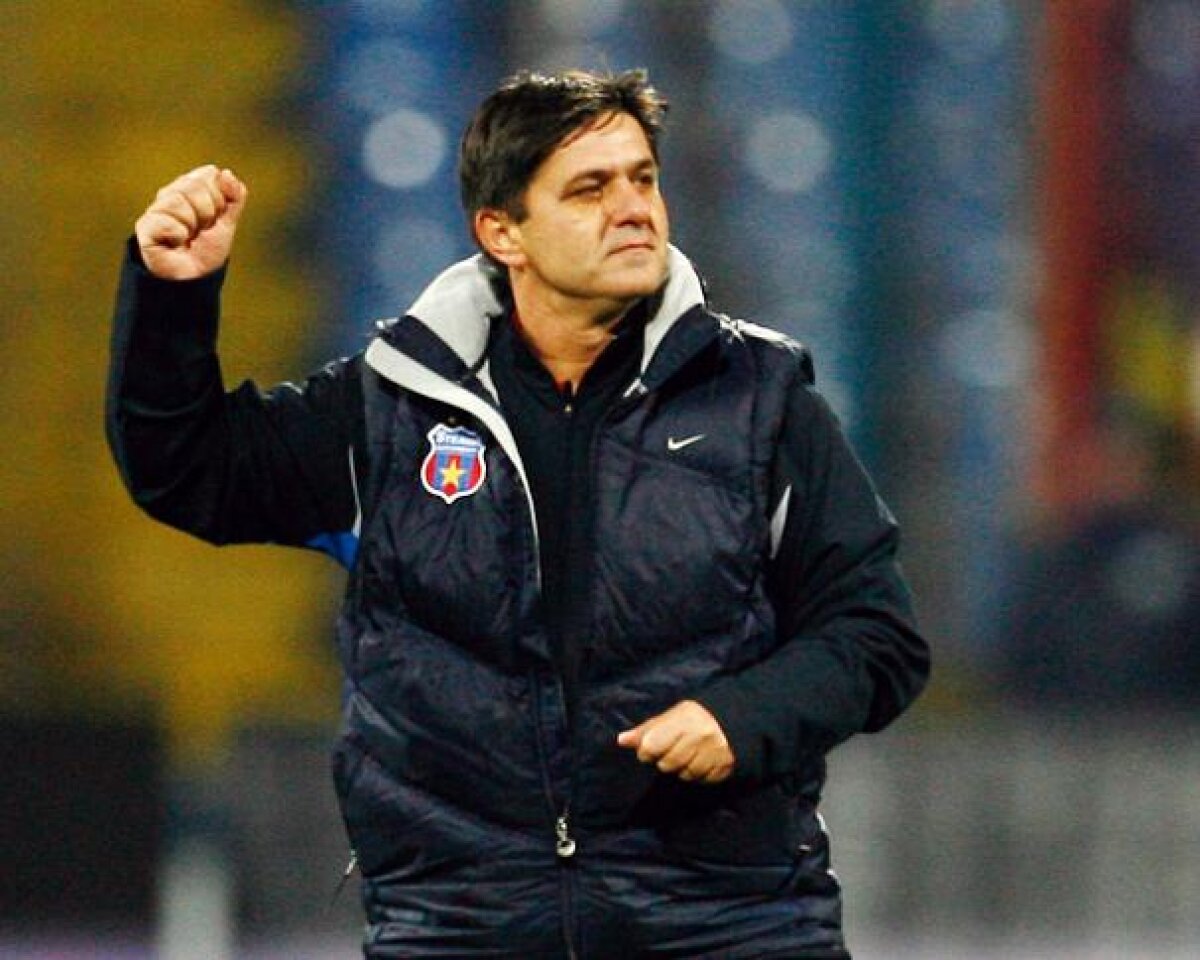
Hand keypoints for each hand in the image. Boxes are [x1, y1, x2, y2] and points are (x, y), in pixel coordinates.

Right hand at [134, 165, 246, 279]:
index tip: (216, 218)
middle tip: (201, 230)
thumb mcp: (227, 222)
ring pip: (177, 201)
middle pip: (193, 186)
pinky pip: (166, 221)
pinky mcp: (145, 226)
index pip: (209, 174)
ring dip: (191, 226)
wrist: (194, 278)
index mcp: (191, 188)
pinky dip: (176, 236)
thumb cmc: (207, 249)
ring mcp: (157, 209)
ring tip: (187, 238)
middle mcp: (172, 194)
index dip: (219, 198)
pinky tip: (174, 243)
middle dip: (207, 213)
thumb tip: (227, 173)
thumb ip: (234, 197)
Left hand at [617, 700, 734, 783]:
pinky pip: (702, 780)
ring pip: (685, 775)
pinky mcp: (725, 766)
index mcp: (683, 720)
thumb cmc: (693, 718)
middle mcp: (700, 736)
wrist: (731, 719)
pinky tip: (701, 762)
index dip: (647, 751)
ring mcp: (715, 752)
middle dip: (665, 761)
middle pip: (668, 764)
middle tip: (673, 751)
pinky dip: (699, 775)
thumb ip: (646, 730)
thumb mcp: (669, 717)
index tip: (649, 749)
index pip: (652, 746)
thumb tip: (622, 740)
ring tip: (688, 755)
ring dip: (682, 769)